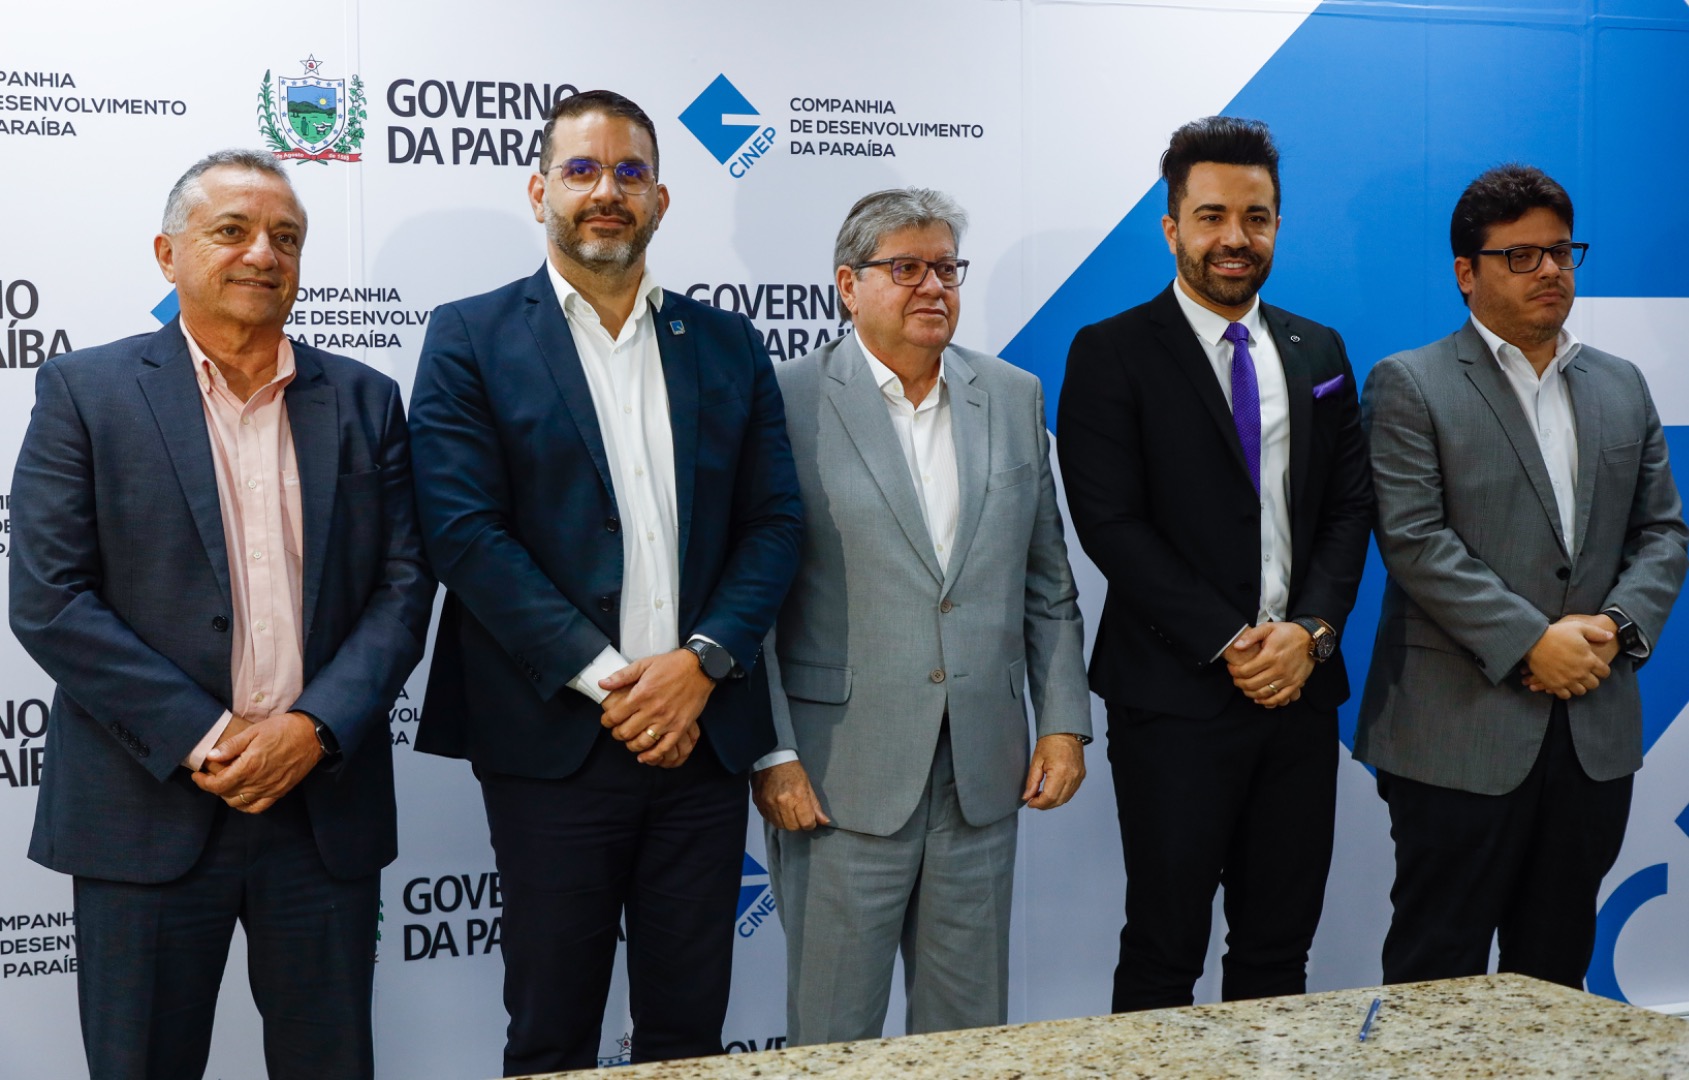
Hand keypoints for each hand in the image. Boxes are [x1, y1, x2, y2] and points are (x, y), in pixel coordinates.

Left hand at [193, 711, 322, 812]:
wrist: (312, 735)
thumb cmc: (283, 729)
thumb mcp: (254, 731)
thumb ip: (232, 745)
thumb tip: (211, 756)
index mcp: (249, 766)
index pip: (218, 784)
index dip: (203, 782)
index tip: (197, 775)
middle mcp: (258, 782)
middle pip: (226, 795)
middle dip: (214, 787)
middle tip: (210, 776)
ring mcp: (270, 789)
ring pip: (239, 803)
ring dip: (228, 796)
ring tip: (226, 784)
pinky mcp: (280, 792)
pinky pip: (258, 808)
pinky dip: (246, 806)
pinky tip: (242, 796)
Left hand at [599, 649, 714, 765]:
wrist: (700, 668)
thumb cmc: (672, 665)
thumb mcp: (644, 664)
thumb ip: (622, 676)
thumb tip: (602, 684)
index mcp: (641, 694)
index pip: (615, 716)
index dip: (606, 721)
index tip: (606, 721)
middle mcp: (653, 710)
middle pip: (626, 732)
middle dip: (617, 734)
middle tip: (617, 731)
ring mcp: (667, 720)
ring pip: (642, 742)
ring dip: (631, 745)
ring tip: (630, 741)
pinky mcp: (680, 727)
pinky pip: (664, 747)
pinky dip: (652, 755)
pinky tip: (645, 756)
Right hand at [752, 760, 830, 829]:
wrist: (771, 758)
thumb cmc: (792, 770)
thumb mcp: (807, 785)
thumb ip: (815, 805)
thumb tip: (825, 821)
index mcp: (797, 796)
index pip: (806, 822)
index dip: (810, 824)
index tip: (810, 820)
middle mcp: (782, 802)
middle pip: (793, 826)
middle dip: (799, 823)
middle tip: (799, 814)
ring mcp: (769, 804)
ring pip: (780, 825)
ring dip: (786, 822)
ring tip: (788, 811)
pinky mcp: (759, 804)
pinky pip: (769, 820)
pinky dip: (775, 818)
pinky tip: (778, 809)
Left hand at [1022, 733, 1085, 809]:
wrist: (1066, 731)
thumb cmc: (1051, 742)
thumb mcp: (1036, 761)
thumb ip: (1032, 781)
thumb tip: (1027, 796)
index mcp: (1060, 772)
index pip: (1049, 797)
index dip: (1038, 803)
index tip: (1030, 803)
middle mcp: (1072, 777)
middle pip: (1058, 801)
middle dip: (1044, 805)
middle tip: (1033, 801)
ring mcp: (1078, 777)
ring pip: (1065, 799)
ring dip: (1052, 802)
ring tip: (1041, 797)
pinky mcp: (1081, 776)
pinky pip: (1071, 792)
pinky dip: (1060, 796)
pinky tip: (1051, 792)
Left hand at [1224, 622, 1314, 707]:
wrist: (1311, 638)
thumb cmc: (1287, 633)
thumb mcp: (1268, 628)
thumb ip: (1251, 636)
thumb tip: (1236, 646)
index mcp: (1270, 656)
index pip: (1246, 671)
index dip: (1234, 672)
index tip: (1231, 669)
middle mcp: (1279, 669)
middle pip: (1252, 684)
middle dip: (1239, 683)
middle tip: (1236, 680)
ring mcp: (1288, 678)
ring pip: (1264, 693)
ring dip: (1250, 694)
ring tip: (1244, 688)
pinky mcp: (1295, 684)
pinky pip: (1279, 698)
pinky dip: (1267, 701)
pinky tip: (1259, 699)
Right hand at [1522, 617, 1613, 697]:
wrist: (1533, 641)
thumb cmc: (1557, 633)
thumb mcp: (1579, 627)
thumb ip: (1596, 633)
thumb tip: (1611, 636)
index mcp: (1589, 660)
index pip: (1605, 672)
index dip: (1602, 670)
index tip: (1597, 668)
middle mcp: (1581, 673)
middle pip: (1594, 684)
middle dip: (1592, 679)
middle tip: (1585, 674)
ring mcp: (1568, 680)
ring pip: (1581, 691)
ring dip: (1580, 686)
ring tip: (1574, 680)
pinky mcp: (1555, 685)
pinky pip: (1566, 695)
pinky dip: (1566, 692)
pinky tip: (1564, 684)